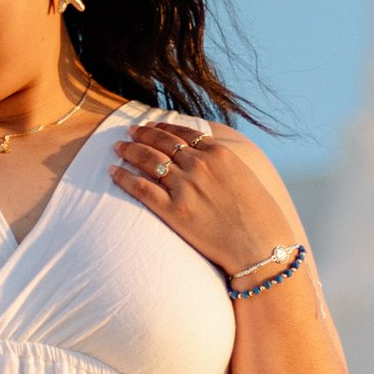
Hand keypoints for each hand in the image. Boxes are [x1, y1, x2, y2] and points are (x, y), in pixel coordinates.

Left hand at [110, 116, 298, 283]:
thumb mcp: (245, 178)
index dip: (163, 127)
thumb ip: (224, 165)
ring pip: (147, 160)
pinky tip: (112, 171)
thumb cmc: (260, 218)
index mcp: (219, 153)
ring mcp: (184, 187)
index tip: (151, 125)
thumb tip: (211, 160)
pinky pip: (140, 188)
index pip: (183, 132)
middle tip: (130, 131)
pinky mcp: (172, 210)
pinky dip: (123, 177)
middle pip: (162, 142)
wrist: (260, 247)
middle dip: (143, 134)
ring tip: (118, 147)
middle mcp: (199, 165)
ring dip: (130, 150)